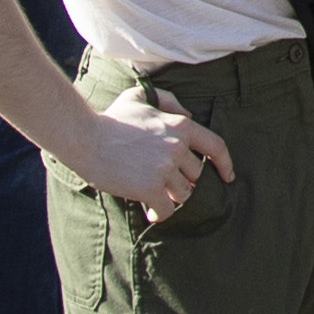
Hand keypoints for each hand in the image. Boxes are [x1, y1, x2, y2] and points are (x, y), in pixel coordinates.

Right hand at [63, 86, 235, 223]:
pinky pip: (166, 209)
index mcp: (181, 126)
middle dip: (183, 182)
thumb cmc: (111, 119)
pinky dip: (161, 214)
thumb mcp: (142, 98)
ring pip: (183, 193)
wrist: (85, 138)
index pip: (216, 147)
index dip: (225, 164)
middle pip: (196, 175)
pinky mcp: (150, 187)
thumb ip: (168, 101)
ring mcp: (165, 168)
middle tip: (166, 185)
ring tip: (157, 198)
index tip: (228, 177)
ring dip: (172, 198)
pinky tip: (152, 214)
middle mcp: (178, 146)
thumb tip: (188, 114)